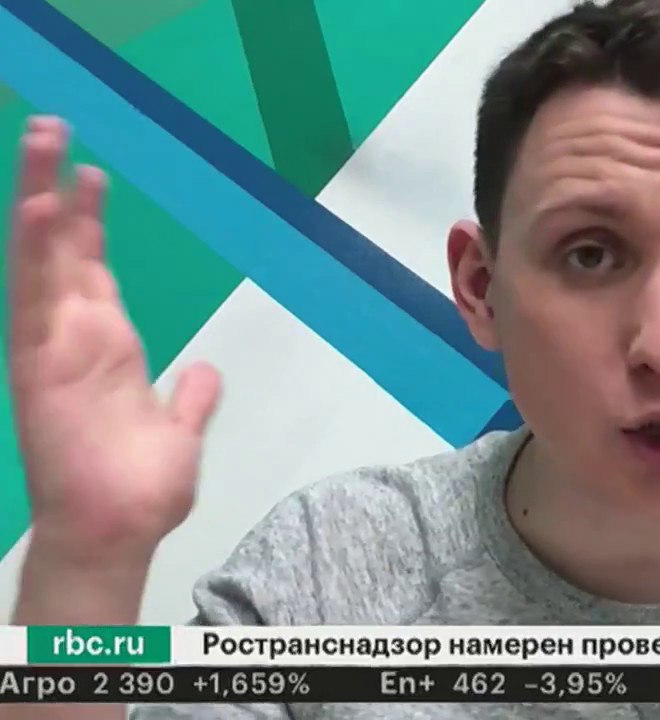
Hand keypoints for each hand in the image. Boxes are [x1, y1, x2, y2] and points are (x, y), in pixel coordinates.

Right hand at [5, 116, 220, 564]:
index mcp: (106, 345)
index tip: (94, 174)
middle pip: (62, 248)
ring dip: (40, 198)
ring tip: (42, 140)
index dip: (90, 222)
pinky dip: (35, 252)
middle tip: (53, 127)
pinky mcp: (39, 363)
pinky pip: (33, 299)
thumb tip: (203, 371)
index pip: (92, 268)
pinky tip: (40, 206)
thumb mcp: (178, 431)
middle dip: (56, 188)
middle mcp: (74, 335)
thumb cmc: (140, 488)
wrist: (117, 531)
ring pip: (42, 258)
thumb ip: (191, 399)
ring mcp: (53, 345)